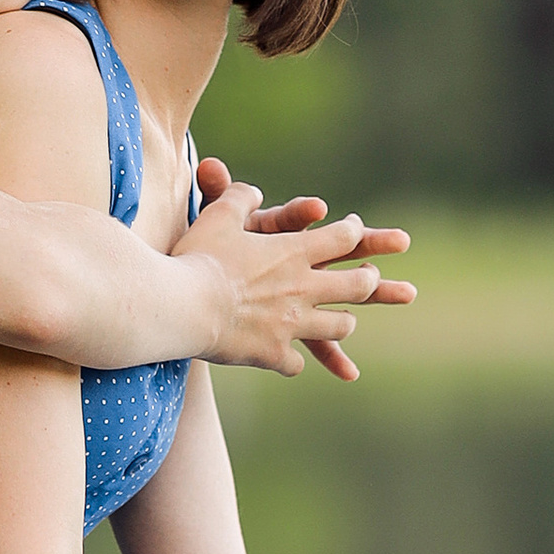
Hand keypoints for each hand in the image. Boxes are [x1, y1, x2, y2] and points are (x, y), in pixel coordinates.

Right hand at [185, 162, 416, 382]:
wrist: (183, 306)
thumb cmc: (199, 257)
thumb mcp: (218, 217)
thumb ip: (238, 199)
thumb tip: (251, 192)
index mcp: (295, 252)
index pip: (342, 238)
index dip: (354, 232)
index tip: (356, 229)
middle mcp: (304, 288)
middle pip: (357, 286)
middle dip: (370, 281)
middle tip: (370, 279)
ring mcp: (293, 324)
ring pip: (340, 326)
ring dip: (344, 322)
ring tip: (344, 322)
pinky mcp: (274, 353)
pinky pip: (296, 362)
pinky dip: (293, 361)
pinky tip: (288, 361)